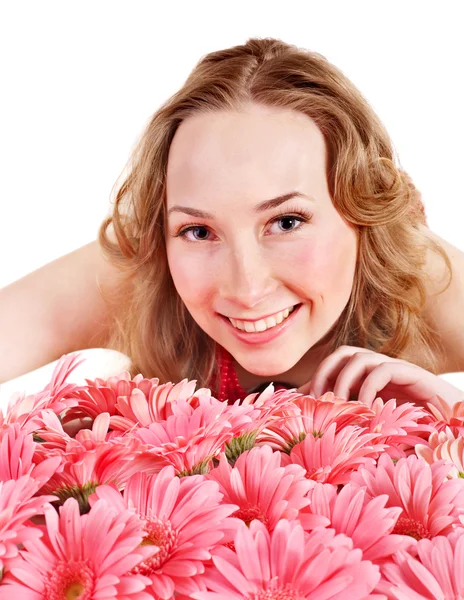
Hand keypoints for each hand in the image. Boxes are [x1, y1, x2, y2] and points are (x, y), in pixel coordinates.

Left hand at [297, 345, 463, 408]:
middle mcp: (379, 368)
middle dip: (325, 373)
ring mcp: (396, 369)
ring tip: (341, 407)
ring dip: (344, 382)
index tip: (305, 403)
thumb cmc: (414, 425)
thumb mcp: (375, 422)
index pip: (335, 363)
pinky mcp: (412, 375)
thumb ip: (352, 418)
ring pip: (361, 358)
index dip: (317, 378)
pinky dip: (369, 388)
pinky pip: (384, 370)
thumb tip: (320, 423)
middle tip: (319, 400)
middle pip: (344, 353)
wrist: (456, 423)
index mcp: (368, 377)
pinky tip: (368, 410)